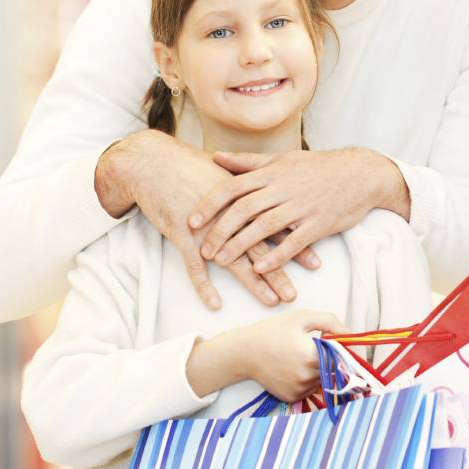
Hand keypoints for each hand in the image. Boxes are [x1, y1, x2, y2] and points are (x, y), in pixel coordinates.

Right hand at [96, 131, 300, 309]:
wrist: (153, 164)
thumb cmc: (186, 167)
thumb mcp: (221, 172)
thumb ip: (244, 184)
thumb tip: (264, 189)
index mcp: (242, 198)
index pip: (275, 224)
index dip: (295, 242)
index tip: (315, 260)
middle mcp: (229, 214)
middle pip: (260, 247)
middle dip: (280, 270)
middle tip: (296, 291)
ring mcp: (207, 227)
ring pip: (234, 259)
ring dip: (255, 283)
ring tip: (273, 301)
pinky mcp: (183, 235)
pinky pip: (194, 266)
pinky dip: (204, 286)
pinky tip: (215, 304)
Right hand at [187, 309, 346, 401]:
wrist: (244, 352)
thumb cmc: (273, 331)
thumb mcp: (301, 317)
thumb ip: (330, 321)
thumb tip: (349, 333)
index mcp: (314, 355)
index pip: (343, 356)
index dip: (342, 349)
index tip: (334, 342)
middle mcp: (308, 376)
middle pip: (334, 369)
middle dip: (330, 359)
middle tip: (311, 347)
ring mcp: (300, 389)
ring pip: (323, 381)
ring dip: (319, 370)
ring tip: (299, 357)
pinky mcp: (292, 397)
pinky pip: (310, 390)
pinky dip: (307, 380)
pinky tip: (292, 368)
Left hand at [191, 148, 409, 273]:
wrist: (360, 174)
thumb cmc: (318, 168)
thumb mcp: (282, 160)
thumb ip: (247, 162)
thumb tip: (215, 157)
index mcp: (271, 172)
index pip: (233, 187)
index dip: (210, 205)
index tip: (191, 221)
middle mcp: (283, 188)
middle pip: (244, 209)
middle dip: (220, 230)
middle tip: (203, 249)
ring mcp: (301, 206)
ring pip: (265, 226)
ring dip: (241, 245)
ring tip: (223, 262)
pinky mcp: (319, 223)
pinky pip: (294, 242)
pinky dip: (276, 256)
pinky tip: (260, 268)